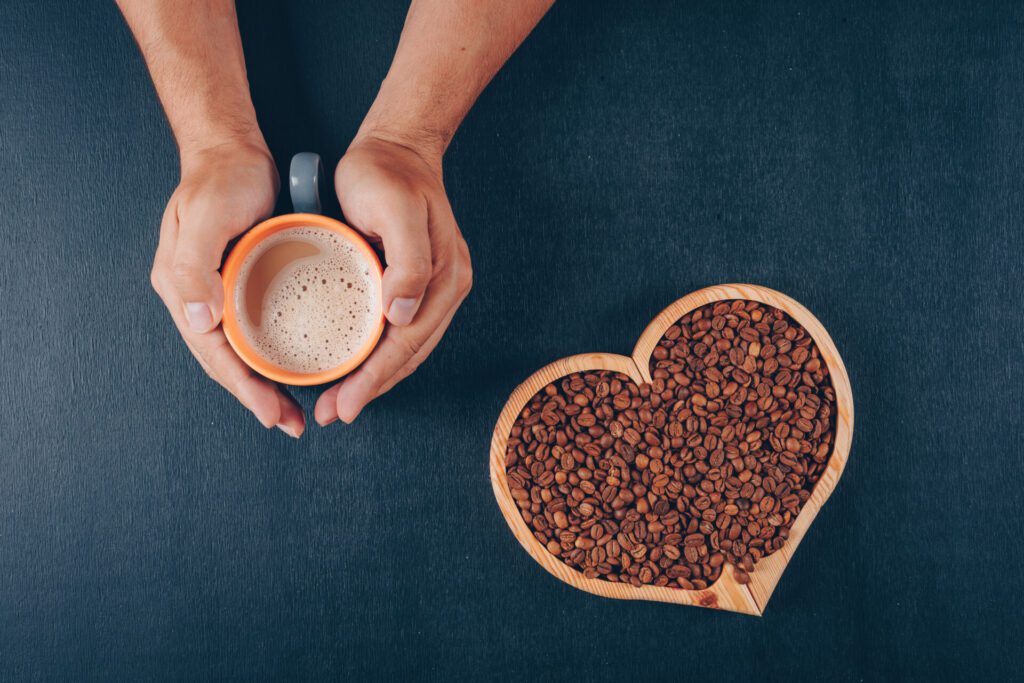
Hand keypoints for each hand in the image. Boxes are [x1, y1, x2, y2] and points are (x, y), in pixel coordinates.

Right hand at [150, 140, 305, 436]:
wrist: (230, 148)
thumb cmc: (221, 178)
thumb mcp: (206, 217)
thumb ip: (193, 267)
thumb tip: (199, 320)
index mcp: (182, 288)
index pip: (213, 353)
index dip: (243, 388)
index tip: (273, 414)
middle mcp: (196, 296)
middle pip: (226, 360)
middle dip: (257, 397)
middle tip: (292, 424)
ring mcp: (216, 291)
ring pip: (240, 351)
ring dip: (264, 383)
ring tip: (292, 410)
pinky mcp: (239, 281)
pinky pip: (253, 329)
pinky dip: (271, 353)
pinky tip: (293, 365)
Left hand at [314, 134, 472, 424]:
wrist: (396, 146)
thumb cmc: (385, 173)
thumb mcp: (395, 209)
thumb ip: (408, 262)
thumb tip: (403, 316)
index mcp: (445, 277)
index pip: (407, 342)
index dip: (374, 377)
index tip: (344, 402)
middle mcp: (447, 288)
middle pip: (409, 354)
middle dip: (372, 388)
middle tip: (334, 413)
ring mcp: (437, 288)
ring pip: (408, 349)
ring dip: (376, 379)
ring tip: (341, 402)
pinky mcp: (420, 284)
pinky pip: (403, 333)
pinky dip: (380, 356)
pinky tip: (358, 368)